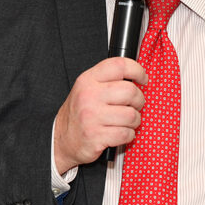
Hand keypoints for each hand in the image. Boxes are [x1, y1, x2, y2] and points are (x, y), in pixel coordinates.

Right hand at [53, 57, 146, 172]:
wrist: (61, 140)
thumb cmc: (80, 113)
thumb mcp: (87, 89)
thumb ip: (108, 80)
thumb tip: (138, 76)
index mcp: (88, 80)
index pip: (119, 65)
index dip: (137, 70)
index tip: (143, 79)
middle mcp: (89, 95)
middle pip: (130, 91)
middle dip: (139, 100)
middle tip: (135, 106)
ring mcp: (91, 116)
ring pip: (131, 115)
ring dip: (135, 120)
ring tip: (127, 122)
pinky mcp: (96, 136)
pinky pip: (126, 133)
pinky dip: (129, 135)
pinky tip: (121, 133)